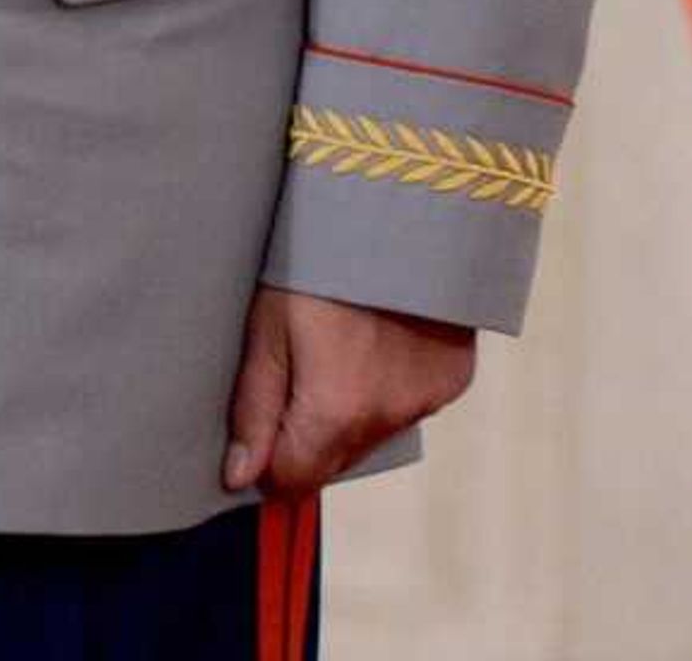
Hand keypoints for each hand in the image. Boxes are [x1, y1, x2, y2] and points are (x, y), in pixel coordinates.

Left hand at [222, 285, 474, 495]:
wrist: (398, 211)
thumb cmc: (319, 261)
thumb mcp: (267, 325)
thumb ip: (254, 407)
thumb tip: (239, 476)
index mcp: (337, 411)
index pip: (293, 480)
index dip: (266, 458)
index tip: (257, 423)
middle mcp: (387, 418)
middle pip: (332, 461)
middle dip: (305, 434)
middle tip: (293, 367)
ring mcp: (426, 401)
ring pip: (371, 435)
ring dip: (347, 412)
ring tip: (335, 346)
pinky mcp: (452, 379)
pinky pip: (408, 406)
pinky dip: (388, 388)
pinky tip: (375, 341)